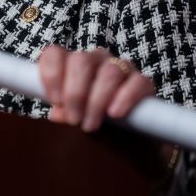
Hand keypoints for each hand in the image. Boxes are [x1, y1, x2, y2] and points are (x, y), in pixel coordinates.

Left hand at [38, 45, 155, 131]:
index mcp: (73, 64)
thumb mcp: (76, 120)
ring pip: (109, 72)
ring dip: (97, 101)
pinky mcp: (143, 82)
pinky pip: (137, 82)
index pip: (55, 54)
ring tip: (91, 124)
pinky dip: (125, 97)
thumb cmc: (95, 123)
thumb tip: (57, 113)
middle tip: (75, 119)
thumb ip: (65, 114)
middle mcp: (96, 59)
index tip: (55, 101)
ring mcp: (121, 67)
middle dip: (75, 93)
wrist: (129, 142)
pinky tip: (115, 114)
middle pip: (81, 61)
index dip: (52, 75)